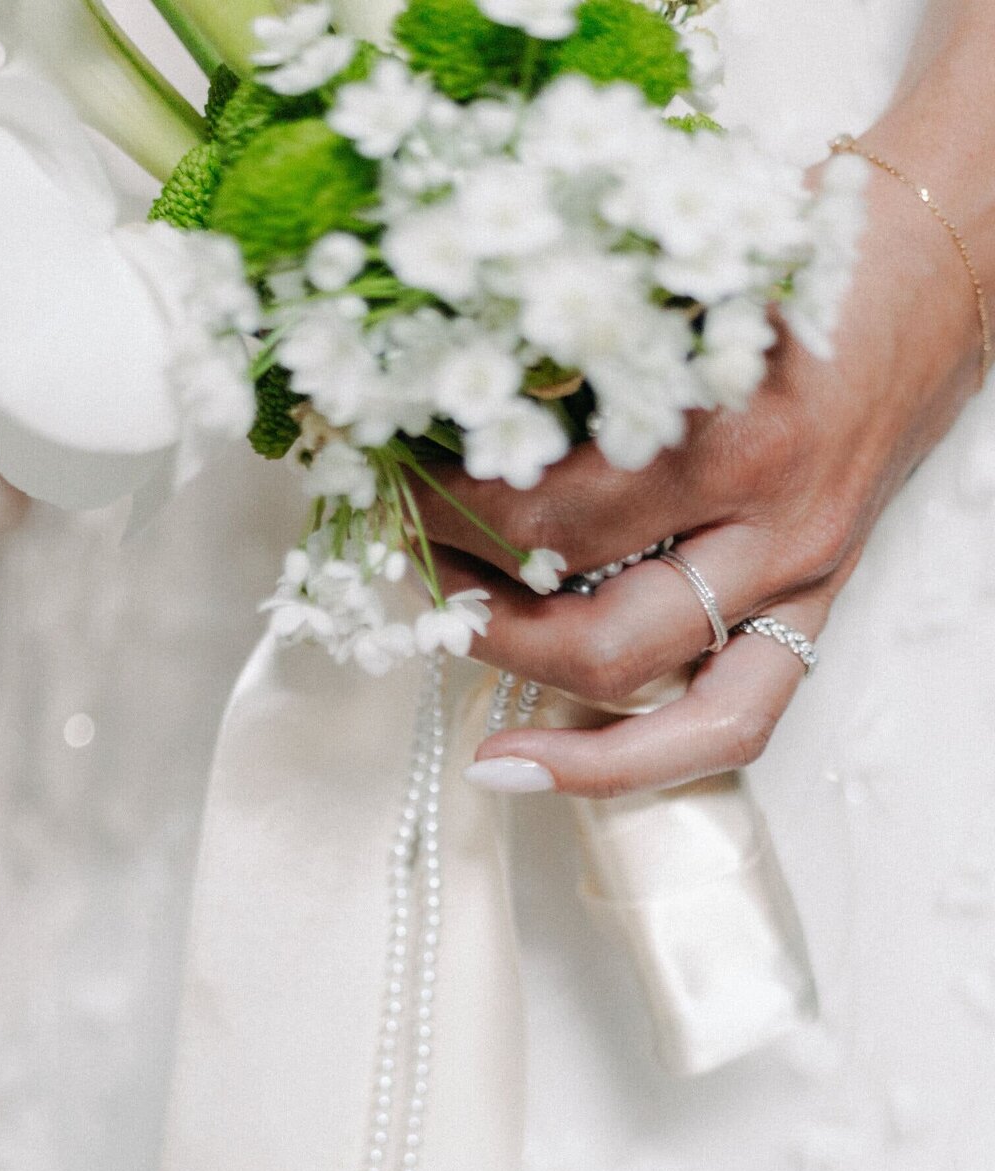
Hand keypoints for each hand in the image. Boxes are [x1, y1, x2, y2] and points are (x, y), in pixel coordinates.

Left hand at [417, 146, 984, 798]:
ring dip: (526, 678)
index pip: (555, 519)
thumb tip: (429, 395)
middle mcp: (777, 531)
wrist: (946, 261)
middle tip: (406, 559)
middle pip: (594, 634)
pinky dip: (623, 761)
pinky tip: (532, 766)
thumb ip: (580, 342)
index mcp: (739, 435)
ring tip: (450, 638)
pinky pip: (728, 724)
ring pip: (653, 698)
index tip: (390, 476)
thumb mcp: (685, 265)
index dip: (452, 513)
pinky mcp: (813, 609)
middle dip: (474, 612)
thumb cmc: (815, 247)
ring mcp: (802, 584)